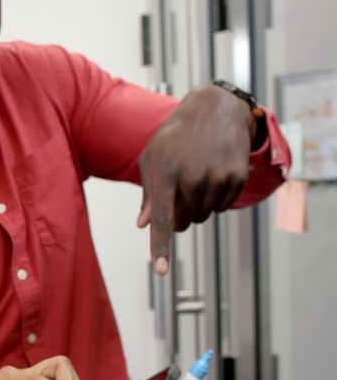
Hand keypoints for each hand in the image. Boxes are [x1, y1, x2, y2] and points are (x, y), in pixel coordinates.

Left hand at [137, 84, 255, 274]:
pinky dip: (214, 199)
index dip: (160, 246)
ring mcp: (217, 178)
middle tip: (177, 192)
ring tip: (195, 176)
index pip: (163, 218)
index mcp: (166, 172)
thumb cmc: (175, 135)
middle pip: (182, 222)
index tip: (161, 270)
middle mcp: (193, 177)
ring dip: (196, 206)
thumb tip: (143, 225)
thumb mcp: (152, 158)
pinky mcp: (236, 178)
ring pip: (202, 217)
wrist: (215, 109)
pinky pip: (222, 207)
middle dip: (177, 216)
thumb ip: (149, 194)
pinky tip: (212, 174)